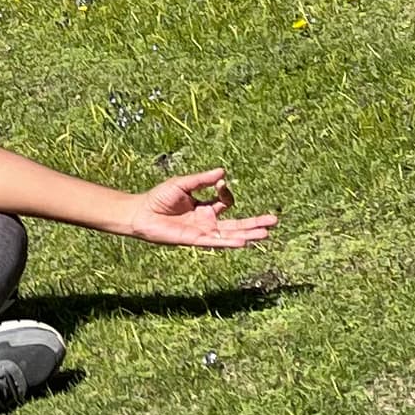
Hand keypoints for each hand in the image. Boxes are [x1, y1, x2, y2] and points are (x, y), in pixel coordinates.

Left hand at [110, 166, 278, 250]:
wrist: (140, 212)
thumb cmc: (158, 198)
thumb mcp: (183, 184)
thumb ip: (202, 180)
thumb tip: (223, 172)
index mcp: (205, 207)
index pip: (226, 202)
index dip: (226, 192)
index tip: (220, 183)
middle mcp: (207, 221)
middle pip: (236, 223)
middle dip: (255, 222)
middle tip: (274, 220)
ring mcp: (203, 232)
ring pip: (230, 234)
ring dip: (248, 234)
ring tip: (266, 233)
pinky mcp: (195, 240)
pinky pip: (216, 242)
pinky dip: (229, 241)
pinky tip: (243, 241)